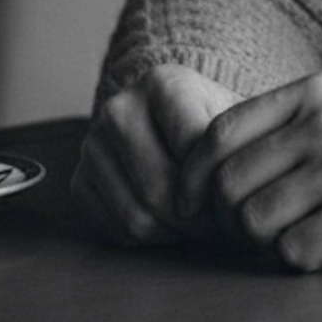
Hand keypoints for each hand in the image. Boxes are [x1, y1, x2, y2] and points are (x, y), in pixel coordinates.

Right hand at [73, 63, 242, 244]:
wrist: (175, 121)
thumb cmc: (214, 122)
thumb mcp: (236, 118)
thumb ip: (241, 145)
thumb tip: (240, 198)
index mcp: (164, 83)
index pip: (193, 149)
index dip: (219, 186)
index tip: (236, 198)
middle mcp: (119, 108)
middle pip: (159, 187)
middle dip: (196, 221)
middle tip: (221, 228)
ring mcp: (93, 145)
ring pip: (135, 216)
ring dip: (174, 234)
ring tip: (201, 229)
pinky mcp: (80, 179)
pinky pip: (114, 229)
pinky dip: (147, 238)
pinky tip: (172, 226)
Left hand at [175, 74, 321, 269]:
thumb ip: (299, 123)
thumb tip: (225, 160)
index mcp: (317, 93)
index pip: (219, 133)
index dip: (196, 177)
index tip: (198, 206)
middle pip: (227, 183)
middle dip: (226, 221)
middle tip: (249, 236)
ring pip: (254, 221)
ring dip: (266, 243)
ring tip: (296, 240)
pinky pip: (295, 252)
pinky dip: (302, 261)